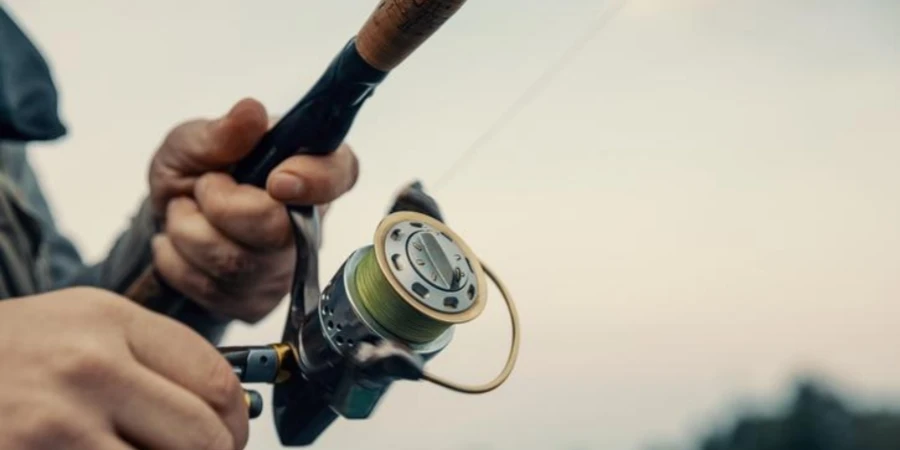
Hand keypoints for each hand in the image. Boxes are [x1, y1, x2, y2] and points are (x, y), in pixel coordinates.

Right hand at [0, 287, 248, 448]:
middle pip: (203, 436)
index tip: (232, 436)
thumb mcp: (80, 328)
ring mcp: (55, 425)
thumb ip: (152, 358)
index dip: (236, 420)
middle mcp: (87, 367)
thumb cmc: (8, 356)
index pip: (217, 380)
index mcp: (109, 321)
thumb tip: (228, 408)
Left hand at [148, 98, 358, 322]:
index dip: (316, 180)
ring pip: (235, 263)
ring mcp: (285, 268)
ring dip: (188, 232)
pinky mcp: (257, 302)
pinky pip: (211, 290)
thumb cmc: (193, 172)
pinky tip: (184, 246)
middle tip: (203, 186)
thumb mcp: (193, 140)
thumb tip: (251, 112)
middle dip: (219, 205)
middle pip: (276, 228)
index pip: (339, 174)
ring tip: (187, 212)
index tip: (277, 180)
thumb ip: (220, 132)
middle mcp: (308, 222)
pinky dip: (179, 263)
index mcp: (308, 168)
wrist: (164, 220)